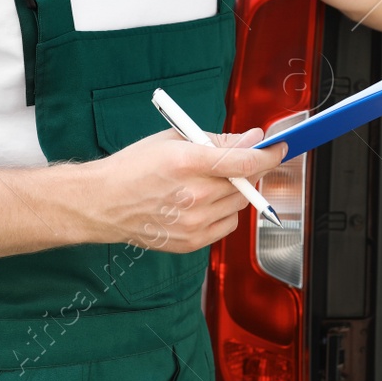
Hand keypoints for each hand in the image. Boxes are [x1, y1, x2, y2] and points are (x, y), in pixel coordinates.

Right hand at [81, 128, 285, 252]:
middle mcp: (193, 195)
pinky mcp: (191, 241)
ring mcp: (193, 222)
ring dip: (237, 190)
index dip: (269, 154)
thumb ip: (218, 140)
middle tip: (240, 161)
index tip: (279, 148)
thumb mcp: (174, 139)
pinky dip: (225, 211)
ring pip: (240, 204)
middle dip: (250, 169)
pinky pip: (228, 225)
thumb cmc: (133, 167)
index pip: (246, 161)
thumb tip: (253, 139)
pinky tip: (206, 202)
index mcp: (188, 162)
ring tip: (211, 182)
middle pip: (246, 182)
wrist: (102, 203)